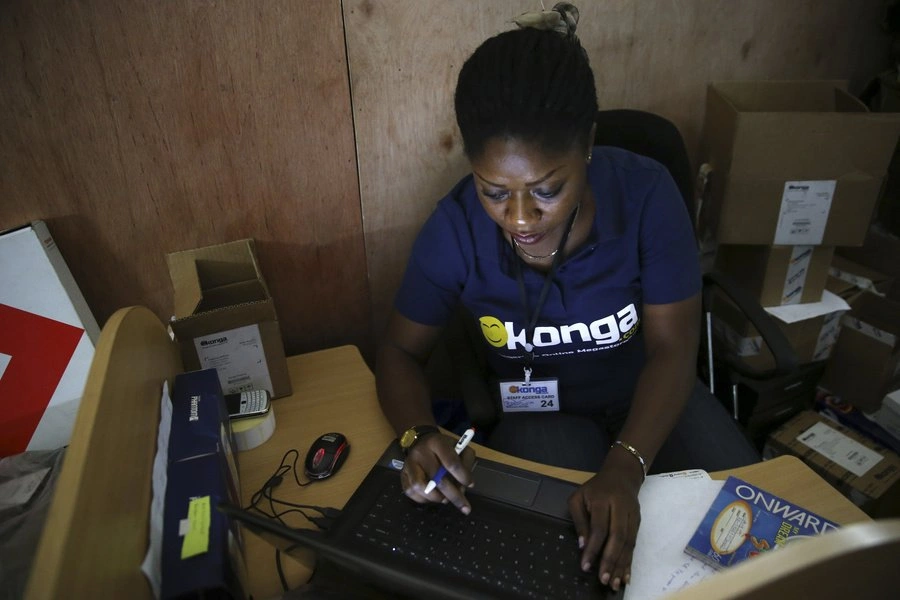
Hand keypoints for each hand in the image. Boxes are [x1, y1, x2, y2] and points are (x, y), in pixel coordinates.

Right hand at [400, 433, 474, 513]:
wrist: (421, 442)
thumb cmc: (444, 448)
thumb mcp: (459, 447)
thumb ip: (466, 463)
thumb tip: (466, 485)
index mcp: (437, 443)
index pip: (451, 463)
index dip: (463, 476)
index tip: (470, 484)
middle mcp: (420, 453)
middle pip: (437, 479)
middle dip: (453, 496)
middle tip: (464, 507)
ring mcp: (408, 464)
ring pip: (420, 487)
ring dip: (436, 498)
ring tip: (445, 499)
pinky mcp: (402, 474)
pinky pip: (411, 492)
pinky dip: (424, 499)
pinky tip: (433, 497)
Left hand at [568, 455, 641, 591]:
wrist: (622, 475)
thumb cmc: (595, 489)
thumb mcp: (578, 498)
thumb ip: (579, 520)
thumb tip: (583, 546)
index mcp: (603, 500)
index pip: (599, 527)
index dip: (593, 548)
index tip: (586, 566)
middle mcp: (621, 508)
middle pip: (618, 536)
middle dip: (610, 560)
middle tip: (603, 579)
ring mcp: (633, 515)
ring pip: (629, 543)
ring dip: (622, 565)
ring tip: (615, 583)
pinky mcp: (639, 522)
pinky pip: (634, 544)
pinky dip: (630, 561)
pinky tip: (626, 575)